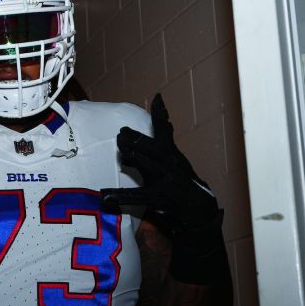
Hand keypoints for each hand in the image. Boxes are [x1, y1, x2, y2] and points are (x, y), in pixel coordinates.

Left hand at [101, 94, 219, 238]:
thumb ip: (151, 154)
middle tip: (122, 132)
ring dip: (133, 156)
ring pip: (147, 164)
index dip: (160, 114)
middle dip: (137, 138)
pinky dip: (120, 196)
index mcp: (171, 154)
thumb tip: (131, 146)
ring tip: (121, 151)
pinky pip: (136, 196)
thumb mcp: (171, 164)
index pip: (164, 130)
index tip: (157, 97)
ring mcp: (165, 180)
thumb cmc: (180, 182)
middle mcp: (170, 164)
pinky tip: (105, 196)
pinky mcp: (158, 198)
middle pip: (151, 146)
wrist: (199, 207)